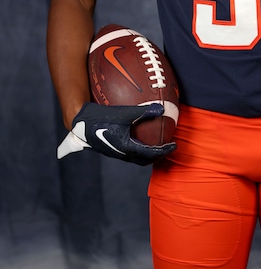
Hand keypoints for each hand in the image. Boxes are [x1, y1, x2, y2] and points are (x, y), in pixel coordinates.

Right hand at [57, 102, 176, 165]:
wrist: (79, 123)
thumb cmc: (101, 117)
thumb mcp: (124, 113)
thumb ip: (143, 111)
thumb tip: (162, 108)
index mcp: (127, 148)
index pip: (151, 153)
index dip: (164, 150)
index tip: (174, 145)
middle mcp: (121, 153)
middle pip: (143, 160)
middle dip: (156, 156)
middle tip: (165, 148)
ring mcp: (114, 152)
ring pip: (134, 157)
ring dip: (146, 153)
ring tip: (154, 144)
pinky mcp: (109, 148)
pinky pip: (127, 151)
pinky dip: (136, 147)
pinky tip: (136, 134)